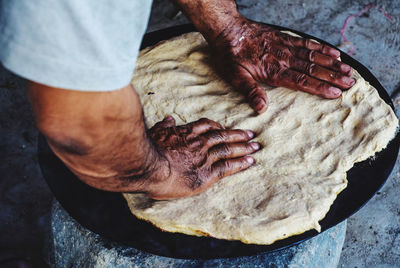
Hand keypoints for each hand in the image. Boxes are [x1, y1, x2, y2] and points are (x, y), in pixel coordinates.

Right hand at [145, 116, 259, 199]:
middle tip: (250, 134)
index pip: (207, 126)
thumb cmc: (148, 151)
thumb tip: (169, 119)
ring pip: (228, 150)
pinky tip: (250, 161)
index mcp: (186, 133)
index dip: (218, 126)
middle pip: (223, 136)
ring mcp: (205, 158)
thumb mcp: (155, 133)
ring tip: (255, 146)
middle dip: (238, 135)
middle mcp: (199, 143)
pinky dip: (240, 163)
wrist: (150, 168)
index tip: (225, 127)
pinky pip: (228, 167)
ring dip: (244, 147)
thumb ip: (164, 126)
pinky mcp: (207, 174)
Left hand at [211, 18, 354, 113]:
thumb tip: (261, 109)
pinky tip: (332, 51)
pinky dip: (320, 47)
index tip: (336, 93)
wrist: (227, 29)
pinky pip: (306, 42)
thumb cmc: (229, 55)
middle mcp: (283, 59)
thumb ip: (250, 91)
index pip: (301, 81)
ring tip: (347, 69)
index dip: (319, 88)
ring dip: (331, 63)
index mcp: (273, 71)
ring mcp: (285, 47)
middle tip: (350, 83)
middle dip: (332, 77)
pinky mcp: (284, 38)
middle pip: (312, 69)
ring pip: (313, 56)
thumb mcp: (234, 76)